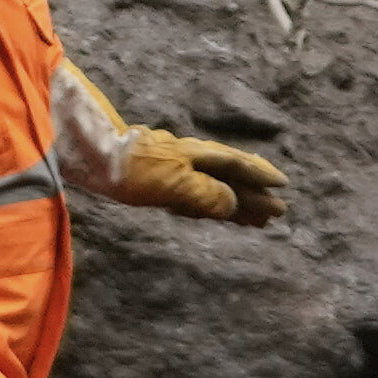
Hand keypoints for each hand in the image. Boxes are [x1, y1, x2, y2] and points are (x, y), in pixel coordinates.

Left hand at [109, 123, 287, 226]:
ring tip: (255, 220)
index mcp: (199, 157)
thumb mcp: (175, 184)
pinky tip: (214, 211)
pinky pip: (196, 194)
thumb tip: (232, 204)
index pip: (237, 166)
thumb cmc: (135, 169)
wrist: (94, 158)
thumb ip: (207, 194)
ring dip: (236, 202)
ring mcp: (175, 168)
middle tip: (276, 212)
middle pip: (230, 178)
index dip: (260, 177)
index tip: (283, 186)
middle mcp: (191, 159)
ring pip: (214, 186)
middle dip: (253, 195)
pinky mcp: (159, 181)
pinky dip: (212, 205)